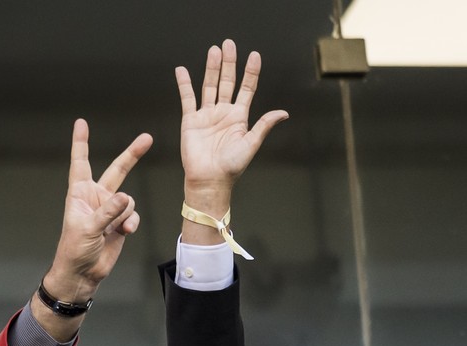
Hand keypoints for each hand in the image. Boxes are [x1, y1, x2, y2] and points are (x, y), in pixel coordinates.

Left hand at [38, 119, 152, 312]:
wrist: (82, 273)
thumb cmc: (74, 250)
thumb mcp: (87, 228)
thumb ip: (107, 212)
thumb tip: (125, 198)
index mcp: (80, 193)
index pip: (81, 162)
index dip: (81, 143)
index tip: (81, 123)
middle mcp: (96, 197)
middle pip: (117, 171)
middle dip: (132, 155)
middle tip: (146, 139)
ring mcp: (109, 210)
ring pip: (128, 200)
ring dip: (125, 214)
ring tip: (116, 229)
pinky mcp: (120, 223)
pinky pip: (132, 215)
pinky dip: (131, 223)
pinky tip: (124, 232)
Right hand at [175, 40, 287, 230]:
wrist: (209, 181)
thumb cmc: (231, 167)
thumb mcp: (251, 144)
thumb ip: (264, 125)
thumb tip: (283, 113)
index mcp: (239, 117)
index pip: (246, 88)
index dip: (251, 72)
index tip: (255, 56)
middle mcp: (223, 113)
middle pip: (227, 81)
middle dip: (229, 63)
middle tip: (230, 44)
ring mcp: (207, 115)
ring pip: (209, 85)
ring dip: (211, 68)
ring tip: (214, 50)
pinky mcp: (191, 121)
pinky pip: (187, 98)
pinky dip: (184, 84)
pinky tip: (182, 70)